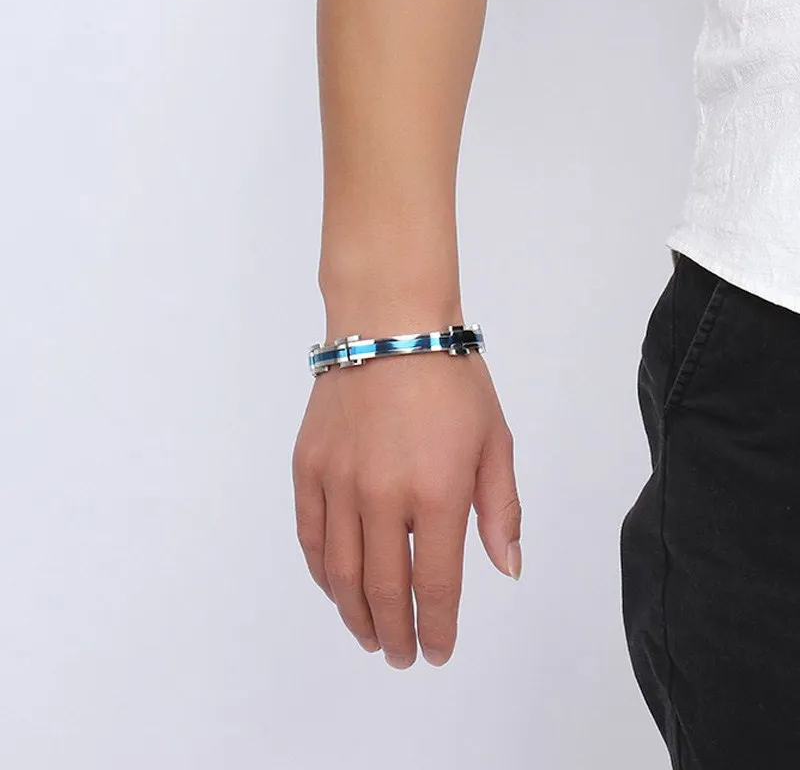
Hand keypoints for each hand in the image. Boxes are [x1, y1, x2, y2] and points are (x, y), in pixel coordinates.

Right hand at [291, 347, 521, 668]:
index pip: (436, 584)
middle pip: (384, 589)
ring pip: (340, 573)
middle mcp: (383, 497)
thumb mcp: (496, 441)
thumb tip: (505, 570)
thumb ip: (501, 510)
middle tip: (402, 657)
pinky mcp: (307, 468)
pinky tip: (336, 590)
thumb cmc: (453, 380)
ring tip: (369, 637)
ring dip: (355, 615)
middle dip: (395, 634)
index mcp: (439, 493)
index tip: (439, 652)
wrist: (390, 325)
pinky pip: (310, 536)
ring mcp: (338, 483)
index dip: (439, 628)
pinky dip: (322, 573)